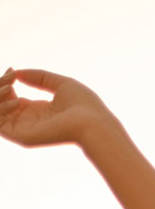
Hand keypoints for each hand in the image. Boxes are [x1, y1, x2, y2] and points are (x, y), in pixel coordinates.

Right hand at [0, 67, 117, 148]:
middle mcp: (29, 121)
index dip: (6, 82)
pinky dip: (0, 109)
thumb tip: (16, 73)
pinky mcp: (23, 137)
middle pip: (0, 103)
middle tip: (11, 78)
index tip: (13, 71)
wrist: (93, 123)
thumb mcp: (60, 83)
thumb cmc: (84, 105)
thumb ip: (38, 77)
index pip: (10, 96)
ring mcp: (25, 130)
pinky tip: (16, 100)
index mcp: (38, 111)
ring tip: (11, 87)